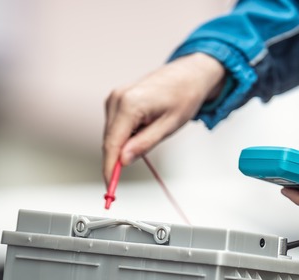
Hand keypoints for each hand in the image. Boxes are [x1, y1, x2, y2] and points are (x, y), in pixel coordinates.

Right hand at [102, 53, 225, 183]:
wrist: (190, 74)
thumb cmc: (184, 95)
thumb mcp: (169, 126)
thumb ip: (144, 144)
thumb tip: (124, 160)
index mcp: (129, 104)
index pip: (112, 144)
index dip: (109, 168)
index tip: (109, 186)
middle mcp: (117, 98)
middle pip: (109, 141)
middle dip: (118, 158)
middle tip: (136, 165)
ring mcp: (115, 97)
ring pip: (111, 134)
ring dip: (125, 144)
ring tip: (153, 132)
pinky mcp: (117, 99)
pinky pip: (115, 126)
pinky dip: (126, 135)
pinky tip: (145, 127)